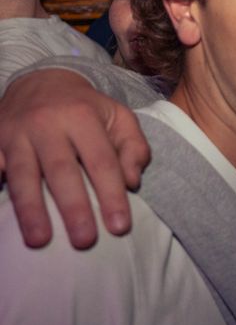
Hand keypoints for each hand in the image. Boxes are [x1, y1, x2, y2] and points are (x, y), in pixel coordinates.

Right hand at [0, 70, 148, 248]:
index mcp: (82, 116)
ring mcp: (15, 134)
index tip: (120, 227)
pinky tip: (2, 216)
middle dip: (73, 207)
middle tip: (85, 241)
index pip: (101, 161)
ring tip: (39, 241)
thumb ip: (134, 148)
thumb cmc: (87, 108)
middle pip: (61, 170)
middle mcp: (46, 124)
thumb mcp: (119, 117)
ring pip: (22, 174)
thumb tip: (132, 182)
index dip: (112, 195)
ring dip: (30, 210)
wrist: (40, 82)